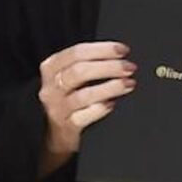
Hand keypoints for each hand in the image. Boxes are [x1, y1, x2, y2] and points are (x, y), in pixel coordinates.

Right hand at [37, 41, 135, 171]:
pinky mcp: (66, 127)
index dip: (102, 49)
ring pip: (84, 95)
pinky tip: (113, 103)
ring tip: (128, 84)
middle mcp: (52, 87)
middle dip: (108, 67)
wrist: (56, 132)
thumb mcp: (70, 75)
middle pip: (79, 71)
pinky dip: (101, 109)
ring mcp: (58, 108)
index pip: (76, 53)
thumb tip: (117, 54)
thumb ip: (88, 62)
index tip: (122, 50)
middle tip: (129, 67)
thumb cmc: (69, 96)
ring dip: (110, 87)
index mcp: (52, 67)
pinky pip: (85, 117)